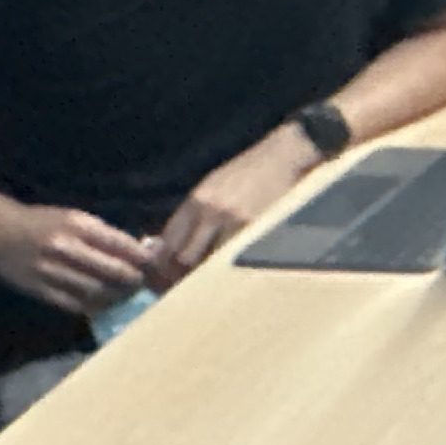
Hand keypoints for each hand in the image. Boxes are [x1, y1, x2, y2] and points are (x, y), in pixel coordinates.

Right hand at [0, 192, 153, 314]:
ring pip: (94, 290)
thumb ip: (100, 234)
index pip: (119, 243)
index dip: (140, 257)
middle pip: (110, 270)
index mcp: (77, 224)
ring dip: (115, 296)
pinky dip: (92, 307)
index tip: (153, 264)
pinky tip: (103, 306)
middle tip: (143, 284)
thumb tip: (134, 251)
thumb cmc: (42, 222)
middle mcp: (66, 247)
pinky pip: (73, 303)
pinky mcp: (40, 290)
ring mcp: (52, 271)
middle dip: (132, 279)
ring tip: (126, 296)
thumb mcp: (72, 217)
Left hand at [145, 127, 318, 285]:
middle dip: (180, 277)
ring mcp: (234, 221)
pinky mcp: (257, 229)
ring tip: (206, 284)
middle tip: (183, 288)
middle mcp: (210, 211)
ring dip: (204, 277)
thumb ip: (191, 216)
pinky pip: (233, 258)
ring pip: (208, 264)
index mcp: (196, 200)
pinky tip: (229, 272)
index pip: (168, 242)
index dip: (162, 265)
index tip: (164, 277)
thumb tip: (164, 246)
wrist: (283, 156)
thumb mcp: (212, 187)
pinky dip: (227, 269)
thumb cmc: (247, 173)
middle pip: (183, 258)